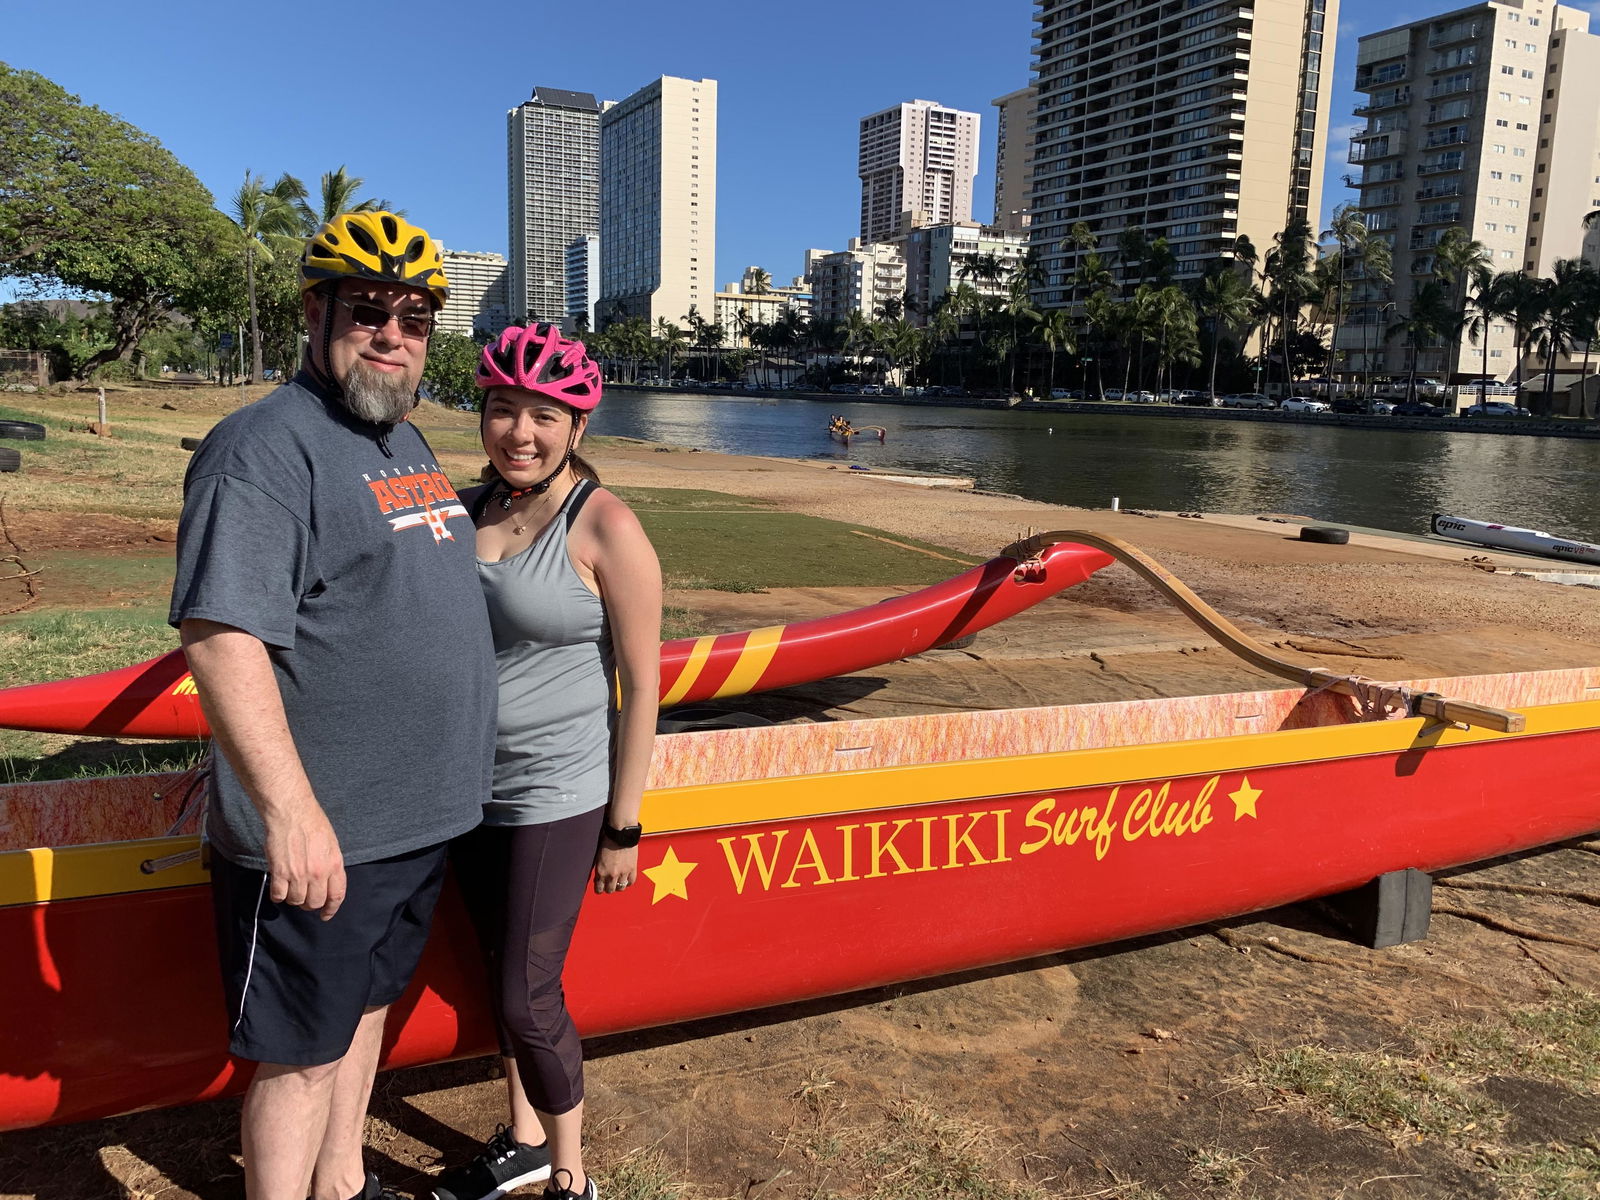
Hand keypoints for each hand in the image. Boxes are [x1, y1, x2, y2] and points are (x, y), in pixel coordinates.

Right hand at [263, 803, 345, 919]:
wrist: (292, 813)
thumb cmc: (313, 824)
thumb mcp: (332, 844)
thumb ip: (331, 865)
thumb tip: (328, 883)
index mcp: (334, 864)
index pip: (336, 895)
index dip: (331, 909)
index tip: (326, 915)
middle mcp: (319, 872)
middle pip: (315, 902)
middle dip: (310, 904)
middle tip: (304, 897)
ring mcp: (299, 874)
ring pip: (296, 901)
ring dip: (293, 898)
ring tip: (291, 888)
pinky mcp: (280, 873)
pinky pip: (279, 896)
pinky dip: (278, 895)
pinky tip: (278, 887)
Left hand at [593, 843, 637, 895]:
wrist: (621, 833)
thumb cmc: (608, 840)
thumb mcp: (599, 856)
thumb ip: (600, 867)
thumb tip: (600, 875)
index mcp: (601, 871)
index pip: (599, 888)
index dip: (599, 889)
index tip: (600, 887)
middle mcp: (611, 874)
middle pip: (610, 890)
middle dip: (608, 888)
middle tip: (608, 885)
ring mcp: (623, 872)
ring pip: (620, 888)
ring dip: (618, 886)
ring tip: (618, 882)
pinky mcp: (632, 869)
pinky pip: (631, 881)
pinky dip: (628, 882)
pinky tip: (626, 879)